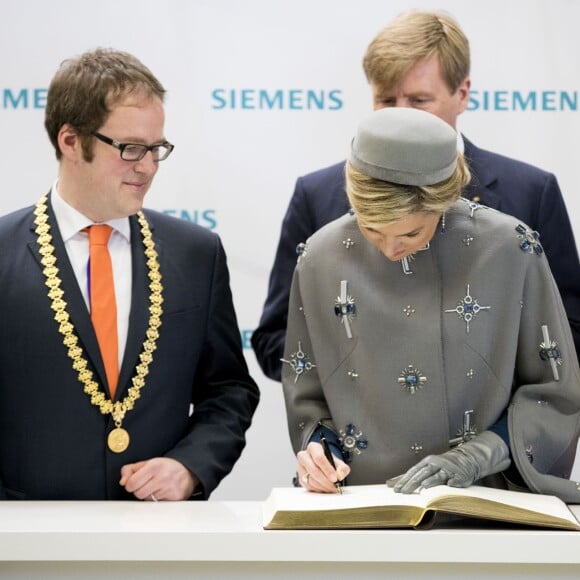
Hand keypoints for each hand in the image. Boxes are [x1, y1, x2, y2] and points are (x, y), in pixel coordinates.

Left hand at [120, 457, 197, 500]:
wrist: (187, 471)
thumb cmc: (166, 467)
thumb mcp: (148, 463)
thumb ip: (131, 469)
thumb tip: (123, 481)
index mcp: (154, 466)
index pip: (131, 483)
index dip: (130, 484)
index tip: (135, 482)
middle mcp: (162, 477)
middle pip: (138, 494)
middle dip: (140, 490)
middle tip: (148, 484)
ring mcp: (169, 488)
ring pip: (147, 500)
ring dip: (149, 496)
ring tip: (157, 487)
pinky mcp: (174, 498)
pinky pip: (157, 505)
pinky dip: (158, 500)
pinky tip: (163, 492)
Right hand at [297, 442, 349, 492]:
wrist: (322, 465)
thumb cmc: (329, 462)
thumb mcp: (338, 462)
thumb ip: (342, 468)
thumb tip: (340, 475)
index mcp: (313, 448)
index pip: (319, 457)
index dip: (327, 469)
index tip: (335, 478)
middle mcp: (304, 456)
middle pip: (313, 469)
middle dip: (326, 480)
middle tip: (334, 486)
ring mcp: (301, 467)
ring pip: (310, 480)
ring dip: (323, 486)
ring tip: (331, 488)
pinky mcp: (301, 478)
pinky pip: (309, 486)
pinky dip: (319, 489)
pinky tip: (325, 488)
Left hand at [392, 431, 510, 493]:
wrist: (465, 460)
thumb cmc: (441, 466)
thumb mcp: (425, 468)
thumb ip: (410, 476)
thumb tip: (390, 483)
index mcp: (426, 462)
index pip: (412, 472)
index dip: (404, 480)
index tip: (396, 489)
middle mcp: (436, 464)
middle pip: (422, 474)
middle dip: (413, 483)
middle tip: (404, 492)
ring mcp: (448, 470)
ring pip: (438, 475)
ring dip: (431, 481)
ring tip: (424, 486)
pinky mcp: (460, 476)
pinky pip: (456, 479)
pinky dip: (453, 482)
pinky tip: (450, 485)